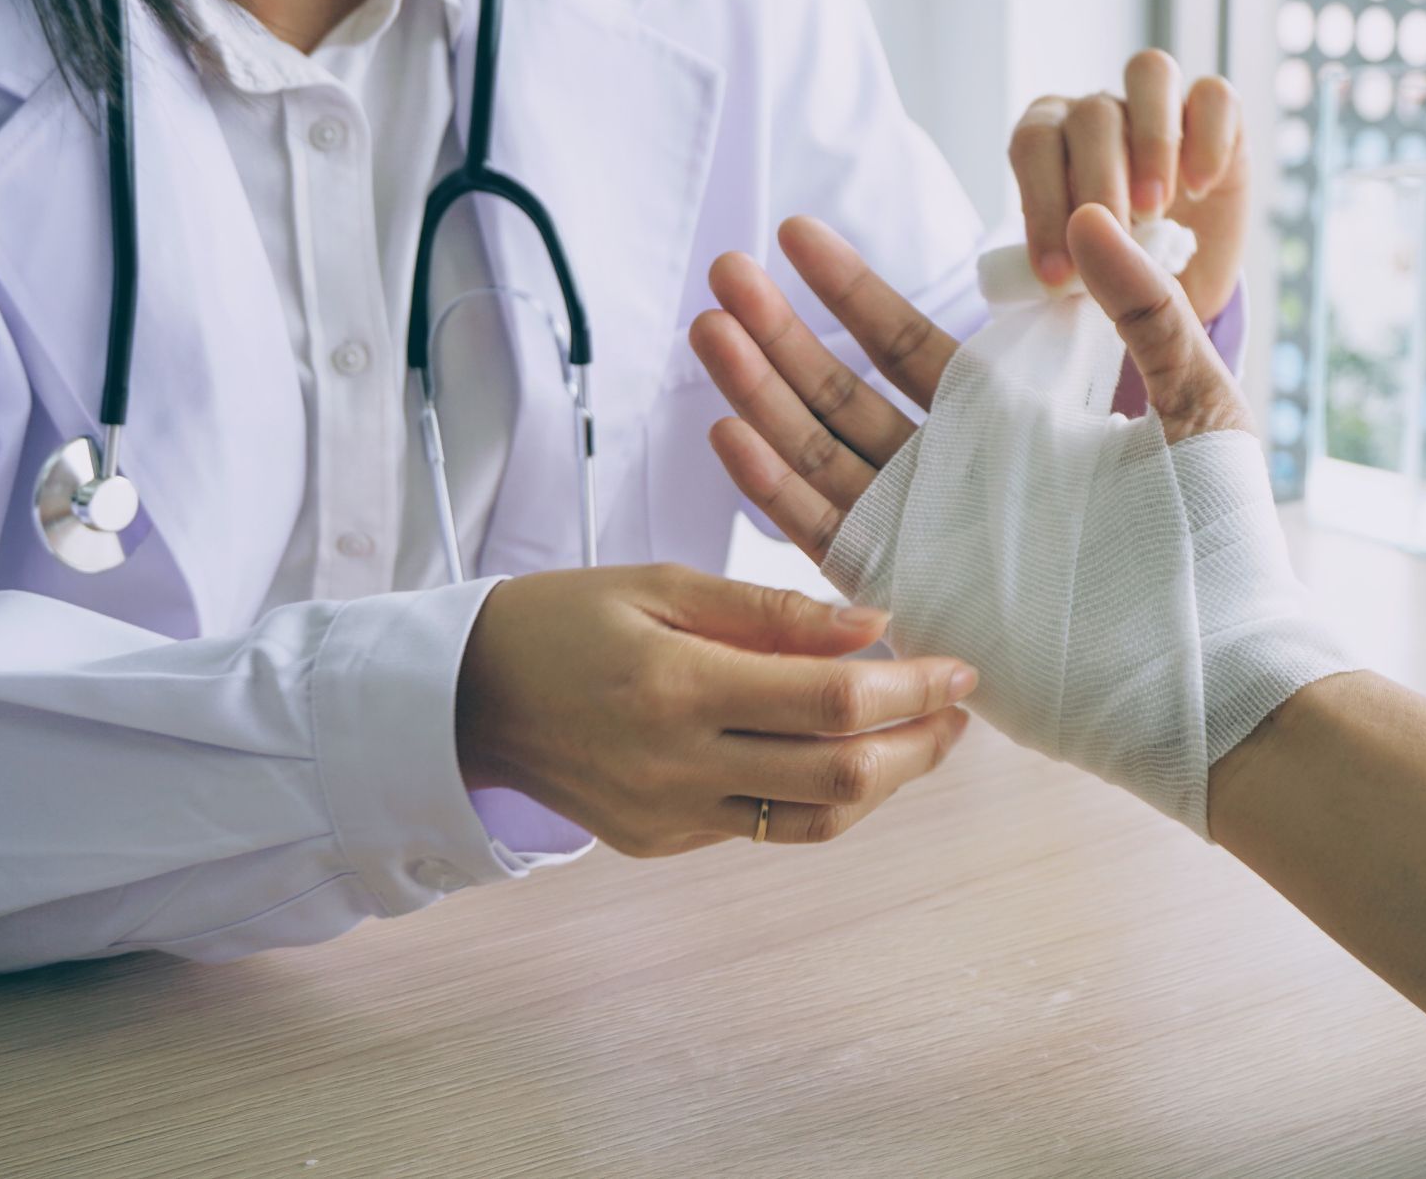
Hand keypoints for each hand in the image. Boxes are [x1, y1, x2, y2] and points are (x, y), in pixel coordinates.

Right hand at [456, 564, 976, 855]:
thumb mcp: (662, 582)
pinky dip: (821, 795)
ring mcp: (671, 816)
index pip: (833, 702)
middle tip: (959, 708)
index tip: (959, 666)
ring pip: (814, 820)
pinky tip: (846, 754)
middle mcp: (679, 765)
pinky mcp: (663, 843)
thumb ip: (772, 610)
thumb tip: (875, 624)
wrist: (465, 697)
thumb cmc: (564, 620)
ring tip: (923, 738)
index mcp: (679, 686)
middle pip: (841, 777)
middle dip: (920, 744)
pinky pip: (767, 827)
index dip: (914, 688)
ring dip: (885, 783)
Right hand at [689, 204, 1255, 561]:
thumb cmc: (1216, 543)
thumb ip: (1146, 311)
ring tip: (708, 331)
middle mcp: (951, 476)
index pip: (905, 345)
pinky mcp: (911, 590)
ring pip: (819, 453)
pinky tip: (728, 432)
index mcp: (1008, 426)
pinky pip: (826, 532)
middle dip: (779, 331)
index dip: (848, 290)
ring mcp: (924, 533)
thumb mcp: (1196, 402)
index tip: (795, 235)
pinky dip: (775, 487)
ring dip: (760, 394)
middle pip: (841, 392)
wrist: (1212, 667)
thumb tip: (1095, 214)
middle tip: (724, 272)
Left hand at [1009, 50, 1247, 319]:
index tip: (1057, 274)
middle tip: (1117, 248)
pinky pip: (1214, 96)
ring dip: (1152, 141)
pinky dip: (1207, 137)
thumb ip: (1087, 266)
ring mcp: (1158, 107)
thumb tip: (1086, 233)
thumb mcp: (1093, 289)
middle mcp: (1098, 112)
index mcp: (1049, 142)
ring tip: (1155, 210)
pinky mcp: (1217, 117)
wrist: (1181, 291)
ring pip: (1149, 73)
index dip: (1042, 205)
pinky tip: (1200, 189)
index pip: (1033, 143)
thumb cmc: (1118, 284)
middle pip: (1093, 115)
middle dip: (1100, 187)